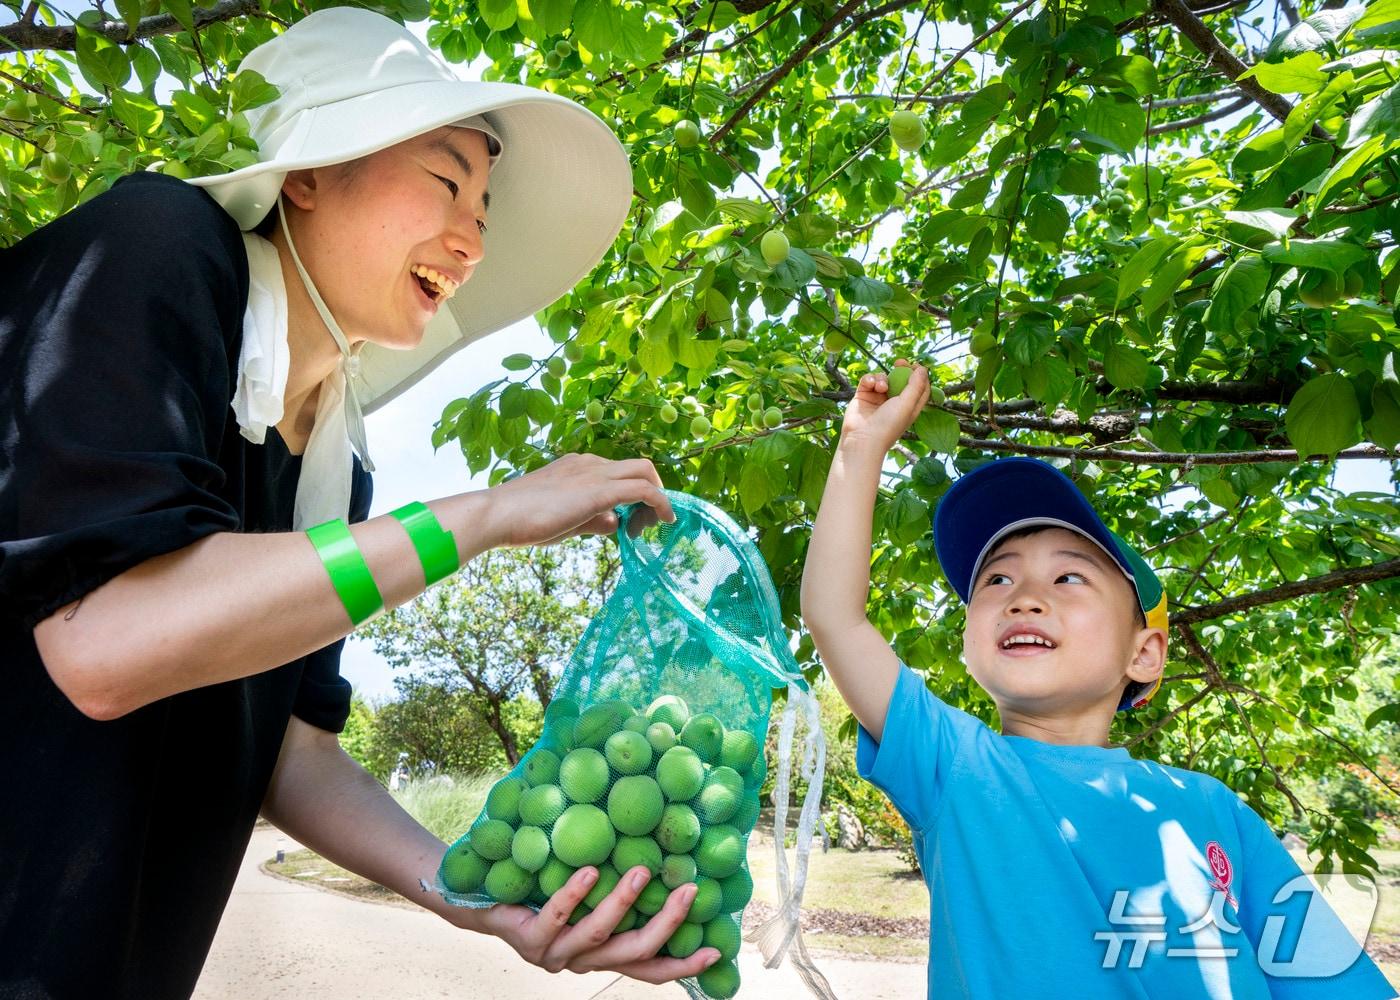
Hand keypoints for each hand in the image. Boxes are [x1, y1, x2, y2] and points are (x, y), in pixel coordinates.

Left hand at [467, 864, 720, 981]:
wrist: (480, 903)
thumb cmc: (540, 892)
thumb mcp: (584, 896)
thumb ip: (615, 889)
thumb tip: (659, 854)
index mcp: (599, 956)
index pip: (647, 968)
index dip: (681, 965)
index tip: (715, 952)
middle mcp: (580, 962)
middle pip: (632, 953)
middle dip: (665, 926)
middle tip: (688, 892)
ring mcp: (553, 954)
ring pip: (596, 935)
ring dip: (622, 903)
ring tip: (641, 871)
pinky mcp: (527, 939)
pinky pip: (556, 916)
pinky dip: (574, 894)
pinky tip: (589, 871)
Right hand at [483, 453, 674, 547]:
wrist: (496, 514)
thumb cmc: (521, 520)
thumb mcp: (564, 521)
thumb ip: (591, 519)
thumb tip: (614, 523)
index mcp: (577, 466)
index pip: (618, 473)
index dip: (633, 497)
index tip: (632, 523)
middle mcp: (589, 463)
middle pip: (639, 467)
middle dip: (652, 492)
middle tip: (646, 523)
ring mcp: (594, 473)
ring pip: (645, 472)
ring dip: (657, 498)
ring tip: (651, 526)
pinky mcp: (599, 490)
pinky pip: (643, 489)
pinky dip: (661, 503)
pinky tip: (665, 520)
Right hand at [839, 360, 930, 453]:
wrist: (862, 438)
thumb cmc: (888, 425)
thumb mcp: (907, 405)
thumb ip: (916, 386)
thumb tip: (923, 369)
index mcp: (909, 407)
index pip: (919, 388)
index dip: (919, 376)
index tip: (916, 366)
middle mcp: (894, 403)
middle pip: (901, 380)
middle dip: (901, 369)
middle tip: (900, 362)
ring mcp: (877, 399)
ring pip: (883, 378)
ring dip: (882, 378)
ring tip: (880, 387)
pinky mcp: (863, 396)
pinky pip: (868, 380)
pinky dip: (870, 379)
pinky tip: (870, 385)